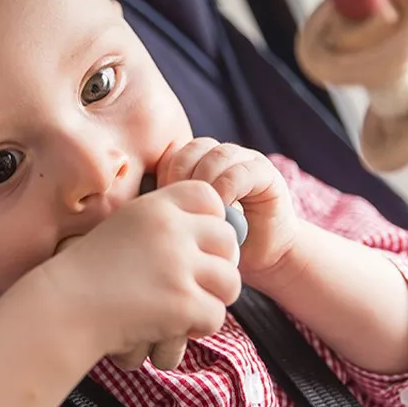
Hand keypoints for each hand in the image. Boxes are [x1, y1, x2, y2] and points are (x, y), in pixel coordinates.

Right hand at [45, 181, 241, 365]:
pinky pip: (216, 316)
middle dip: (219, 265)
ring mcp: (179, 267)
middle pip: (228, 241)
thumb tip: (223, 227)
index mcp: (156, 207)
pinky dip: (198, 327)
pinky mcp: (183, 303)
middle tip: (196, 283)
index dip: (212, 220)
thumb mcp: (127, 227)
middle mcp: (172, 230)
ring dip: (213, 299)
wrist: (60, 311)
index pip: (210, 197)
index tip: (198, 243)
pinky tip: (173, 326)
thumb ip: (168, 221)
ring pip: (230, 282)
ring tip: (185, 307)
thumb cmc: (91, 274)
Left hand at [157, 139, 299, 287]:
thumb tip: (140, 206)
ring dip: (205, 181)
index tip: (164, 204)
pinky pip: (241, 170)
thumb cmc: (224, 246)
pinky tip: (222, 211)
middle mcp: (225, 157)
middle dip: (182, 175)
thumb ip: (175, 207)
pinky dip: (227, 188)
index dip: (167, 174)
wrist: (266, 258)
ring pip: (217, 154)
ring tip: (202, 211)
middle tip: (181, 206)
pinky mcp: (267, 174)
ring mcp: (247, 162)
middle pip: (194, 148)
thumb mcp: (193, 223)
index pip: (177, 153)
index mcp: (203, 165)